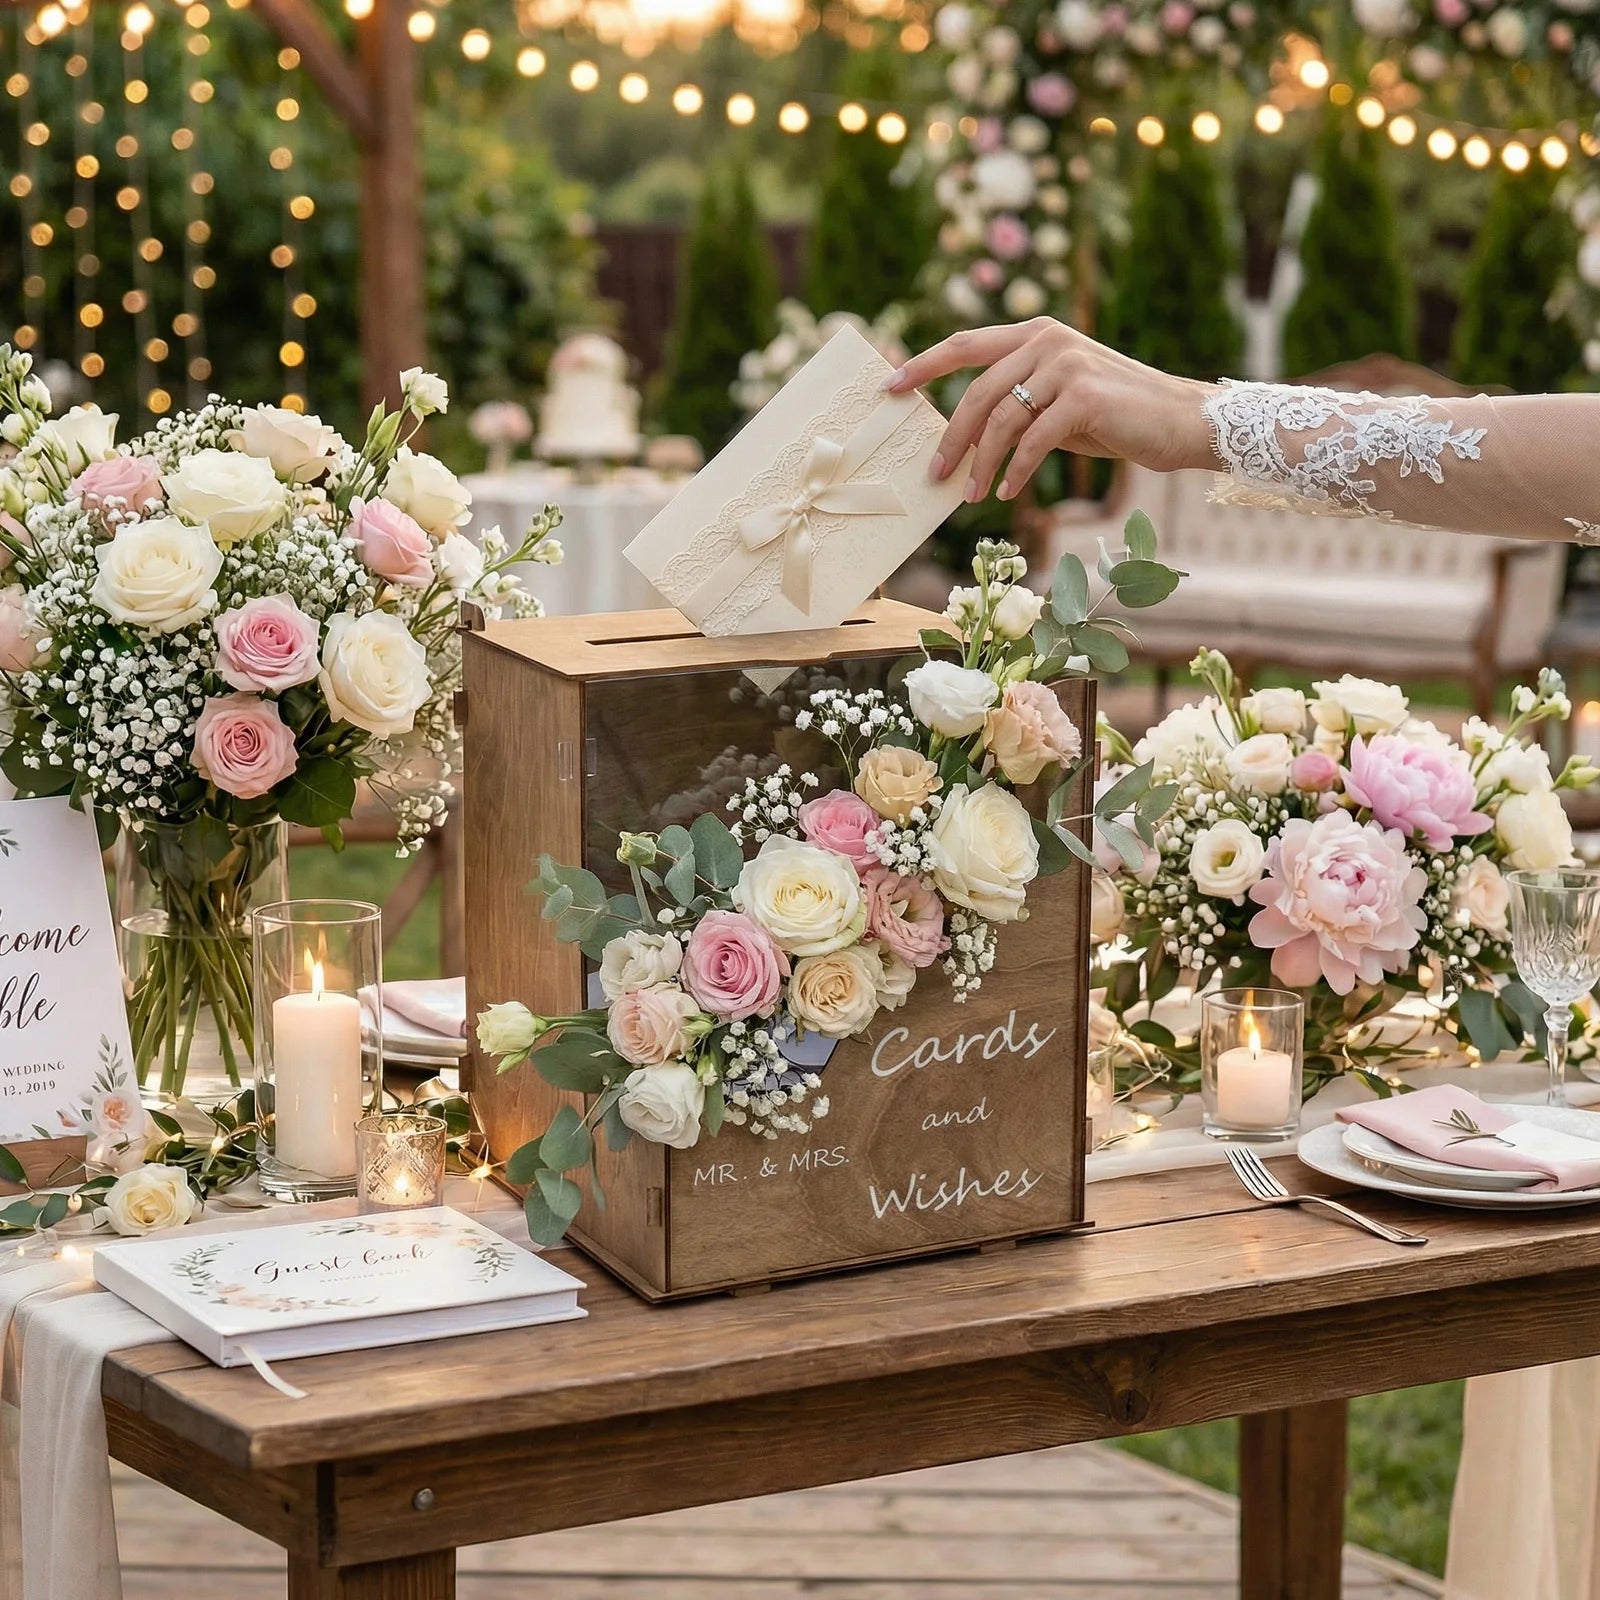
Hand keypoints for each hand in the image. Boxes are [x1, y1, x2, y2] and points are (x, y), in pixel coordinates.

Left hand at [885, 318, 1222, 502]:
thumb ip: (1018, 405)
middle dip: (950, 435)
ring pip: (1001, 418)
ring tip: (969, 494)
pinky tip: (1007, 492)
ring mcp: (1066, 364)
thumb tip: (964, 436)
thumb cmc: (1115, 418)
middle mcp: (1047, 339)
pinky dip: (1015, 471)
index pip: (966, 344)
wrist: (1179, 421)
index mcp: (1036, 334)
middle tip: (933, 472)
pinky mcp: (1083, 396)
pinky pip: (1032, 441)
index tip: (888, 386)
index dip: (923, 365)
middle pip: (976, 389)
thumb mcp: (1057, 405)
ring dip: (981, 463)